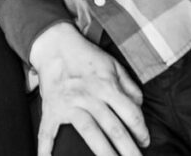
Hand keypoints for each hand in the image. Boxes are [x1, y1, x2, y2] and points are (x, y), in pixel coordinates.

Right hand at [30, 24, 147, 155]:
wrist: (55, 45)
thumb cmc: (86, 56)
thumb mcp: (114, 65)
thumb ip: (130, 86)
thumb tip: (140, 107)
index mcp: (107, 85)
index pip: (131, 113)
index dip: (141, 130)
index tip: (145, 142)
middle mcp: (89, 96)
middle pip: (114, 128)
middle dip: (128, 149)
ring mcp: (69, 103)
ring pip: (90, 132)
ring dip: (104, 152)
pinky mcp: (52, 109)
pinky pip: (48, 131)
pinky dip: (46, 148)